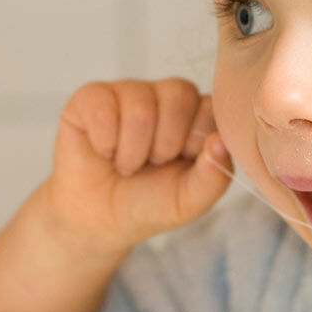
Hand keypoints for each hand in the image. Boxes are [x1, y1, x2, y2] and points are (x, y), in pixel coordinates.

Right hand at [41, 78, 232, 254]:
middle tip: (151, 164)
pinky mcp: (91, 96)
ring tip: (126, 164)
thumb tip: (219, 141)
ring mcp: (128, 91)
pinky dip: (104, 143)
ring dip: (132, 152)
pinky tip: (103, 152)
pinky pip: (103, 108)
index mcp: (197, 114)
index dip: (196, 140)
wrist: (98, 219)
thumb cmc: (148, 203)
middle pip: (179, 95)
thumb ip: (213, 177)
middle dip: (164, 145)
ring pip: (141, 107)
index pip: (212, 105)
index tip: (182, 164)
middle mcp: (165, 95)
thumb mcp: (188, 201)